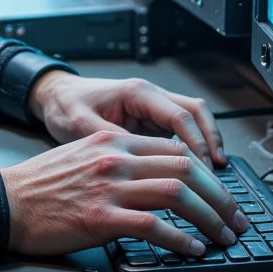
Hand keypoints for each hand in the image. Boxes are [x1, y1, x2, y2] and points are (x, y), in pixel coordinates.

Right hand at [0, 126, 248, 256]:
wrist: (3, 202)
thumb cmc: (40, 187)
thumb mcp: (82, 156)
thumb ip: (119, 160)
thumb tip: (157, 178)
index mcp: (113, 141)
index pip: (176, 150)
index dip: (208, 174)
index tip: (221, 194)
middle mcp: (116, 158)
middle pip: (186, 168)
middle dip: (220, 197)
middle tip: (235, 218)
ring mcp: (109, 187)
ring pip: (178, 194)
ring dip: (209, 218)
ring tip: (223, 236)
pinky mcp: (101, 218)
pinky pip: (154, 227)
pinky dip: (180, 239)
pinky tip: (192, 249)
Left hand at [28, 69, 225, 167]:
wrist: (54, 96)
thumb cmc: (65, 106)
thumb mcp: (82, 126)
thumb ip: (113, 142)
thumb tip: (142, 165)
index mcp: (137, 94)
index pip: (179, 116)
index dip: (196, 143)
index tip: (205, 169)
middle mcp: (150, 97)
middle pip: (196, 114)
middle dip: (212, 144)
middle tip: (218, 175)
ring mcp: (152, 108)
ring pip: (193, 122)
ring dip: (206, 146)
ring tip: (214, 178)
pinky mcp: (148, 121)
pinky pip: (179, 132)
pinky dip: (191, 150)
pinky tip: (194, 173)